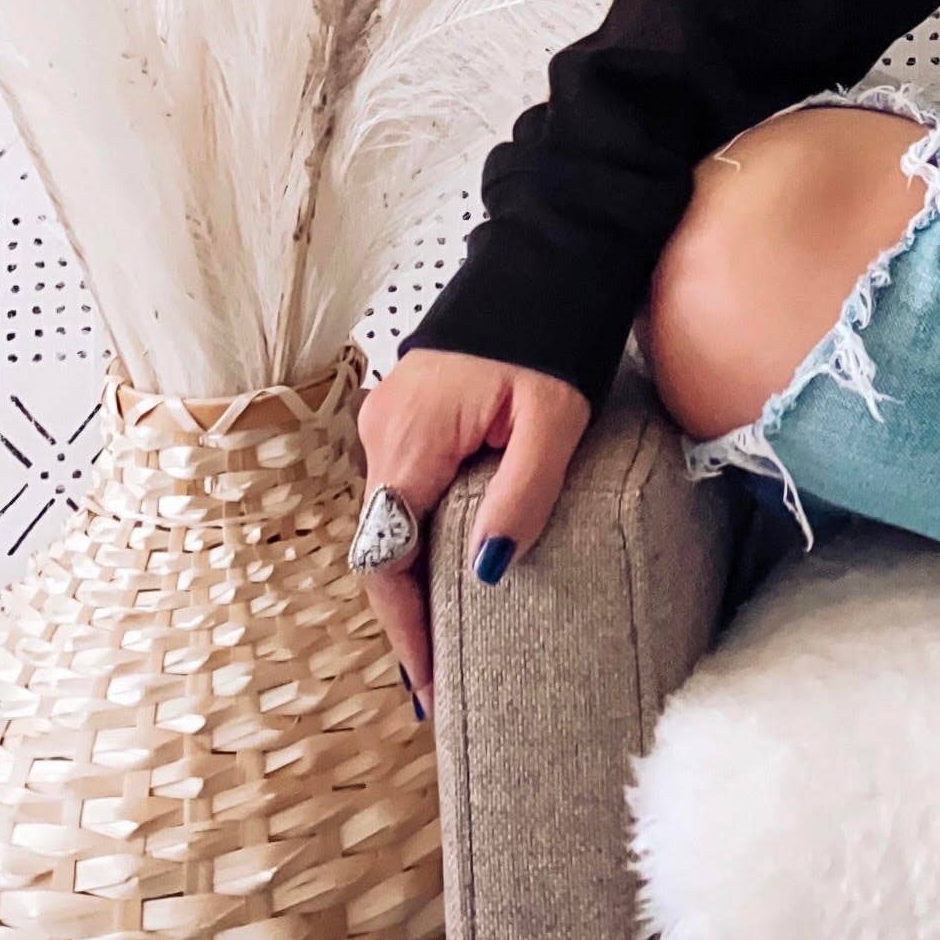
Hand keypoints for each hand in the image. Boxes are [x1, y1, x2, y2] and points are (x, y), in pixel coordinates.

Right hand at [355, 348, 590, 717]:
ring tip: (448, 642)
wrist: (551, 253)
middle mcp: (382, 431)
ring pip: (392, 518)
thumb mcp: (553, 420)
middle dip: (409, 616)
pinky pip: (406, 488)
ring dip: (414, 577)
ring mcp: (390, 417)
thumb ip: (523, 493)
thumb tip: (488, 576)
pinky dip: (422, 535)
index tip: (430, 686)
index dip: (406, 627)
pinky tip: (449, 567)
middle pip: (382, 545)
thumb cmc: (557, 329)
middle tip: (441, 682)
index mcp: (409, 439)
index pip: (387, 558)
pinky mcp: (410, 410)